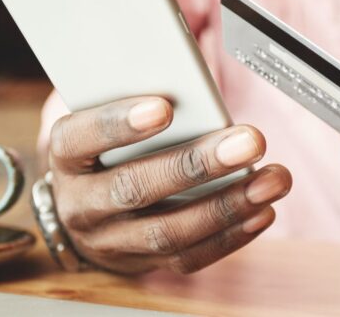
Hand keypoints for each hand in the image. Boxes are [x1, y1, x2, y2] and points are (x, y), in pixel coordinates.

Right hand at [48, 95, 291, 273]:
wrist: (84, 208)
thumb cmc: (105, 148)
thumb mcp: (104, 116)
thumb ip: (138, 99)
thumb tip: (194, 77)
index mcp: (67, 155)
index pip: (82, 137)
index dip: (119, 124)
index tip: (163, 107)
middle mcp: (82, 203)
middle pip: (135, 187)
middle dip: (197, 164)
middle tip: (249, 141)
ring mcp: (111, 240)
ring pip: (167, 230)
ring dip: (227, 205)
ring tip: (272, 180)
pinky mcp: (144, 263)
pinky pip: (188, 257)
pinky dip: (230, 235)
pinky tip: (261, 211)